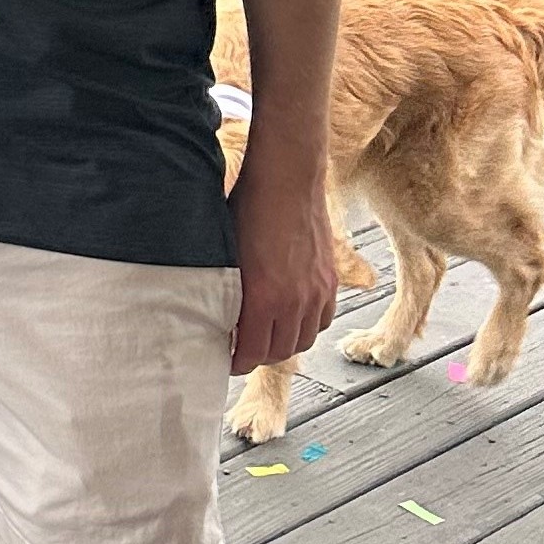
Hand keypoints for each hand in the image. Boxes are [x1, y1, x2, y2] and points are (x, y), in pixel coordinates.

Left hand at [229, 150, 335, 372]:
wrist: (287, 180)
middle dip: (257, 357)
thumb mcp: (225, 254)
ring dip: (283, 345)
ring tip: (264, 339)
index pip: (252, 352)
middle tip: (240, 352)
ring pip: (304, 340)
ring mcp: (316, 292)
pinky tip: (291, 320)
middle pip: (279, 352)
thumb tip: (213, 315)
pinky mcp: (330, 281)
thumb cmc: (248, 209)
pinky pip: (323, 320)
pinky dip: (307, 327)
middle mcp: (294, 301)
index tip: (225, 362)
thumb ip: (224, 290)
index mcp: (263, 298)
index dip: (236, 363)